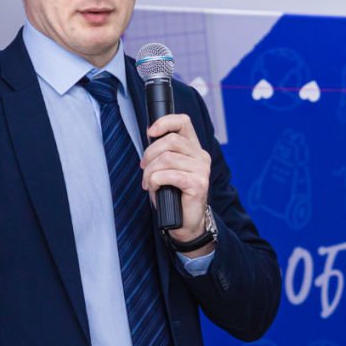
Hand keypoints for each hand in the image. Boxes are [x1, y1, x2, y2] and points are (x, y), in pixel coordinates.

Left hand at [140, 113, 212, 247]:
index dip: (165, 122)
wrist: (186, 223)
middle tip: (144, 168)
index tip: (151, 132)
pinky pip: (169, 175)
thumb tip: (150, 137)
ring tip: (148, 182)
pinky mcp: (198, 184)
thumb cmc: (174, 195)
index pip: (183, 122)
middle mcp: (201, 156)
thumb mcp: (167, 169)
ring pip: (166, 158)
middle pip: (170, 140)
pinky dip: (155, 181)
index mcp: (194, 149)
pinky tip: (155, 188)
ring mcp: (201, 170)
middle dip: (150, 154)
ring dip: (150, 171)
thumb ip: (162, 152)